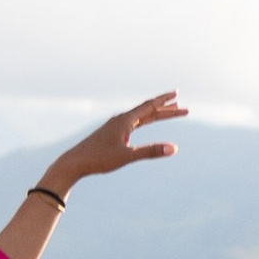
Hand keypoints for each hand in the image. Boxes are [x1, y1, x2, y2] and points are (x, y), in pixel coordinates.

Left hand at [48, 92, 186, 187]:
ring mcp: (115, 126)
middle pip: (148, 111)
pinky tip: (144, 122)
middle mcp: (121, 119)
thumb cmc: (99, 159)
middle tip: (184, 108)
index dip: (165, 102)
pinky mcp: (111, 133)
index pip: (149, 107)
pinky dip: (144, 120)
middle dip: (166, 109)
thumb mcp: (127, 156)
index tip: (178, 95)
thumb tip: (174, 148)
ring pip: (141, 116)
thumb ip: (150, 152)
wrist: (74, 162)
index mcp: (124, 120)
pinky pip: (133, 123)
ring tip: (169, 111)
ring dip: (156, 114)